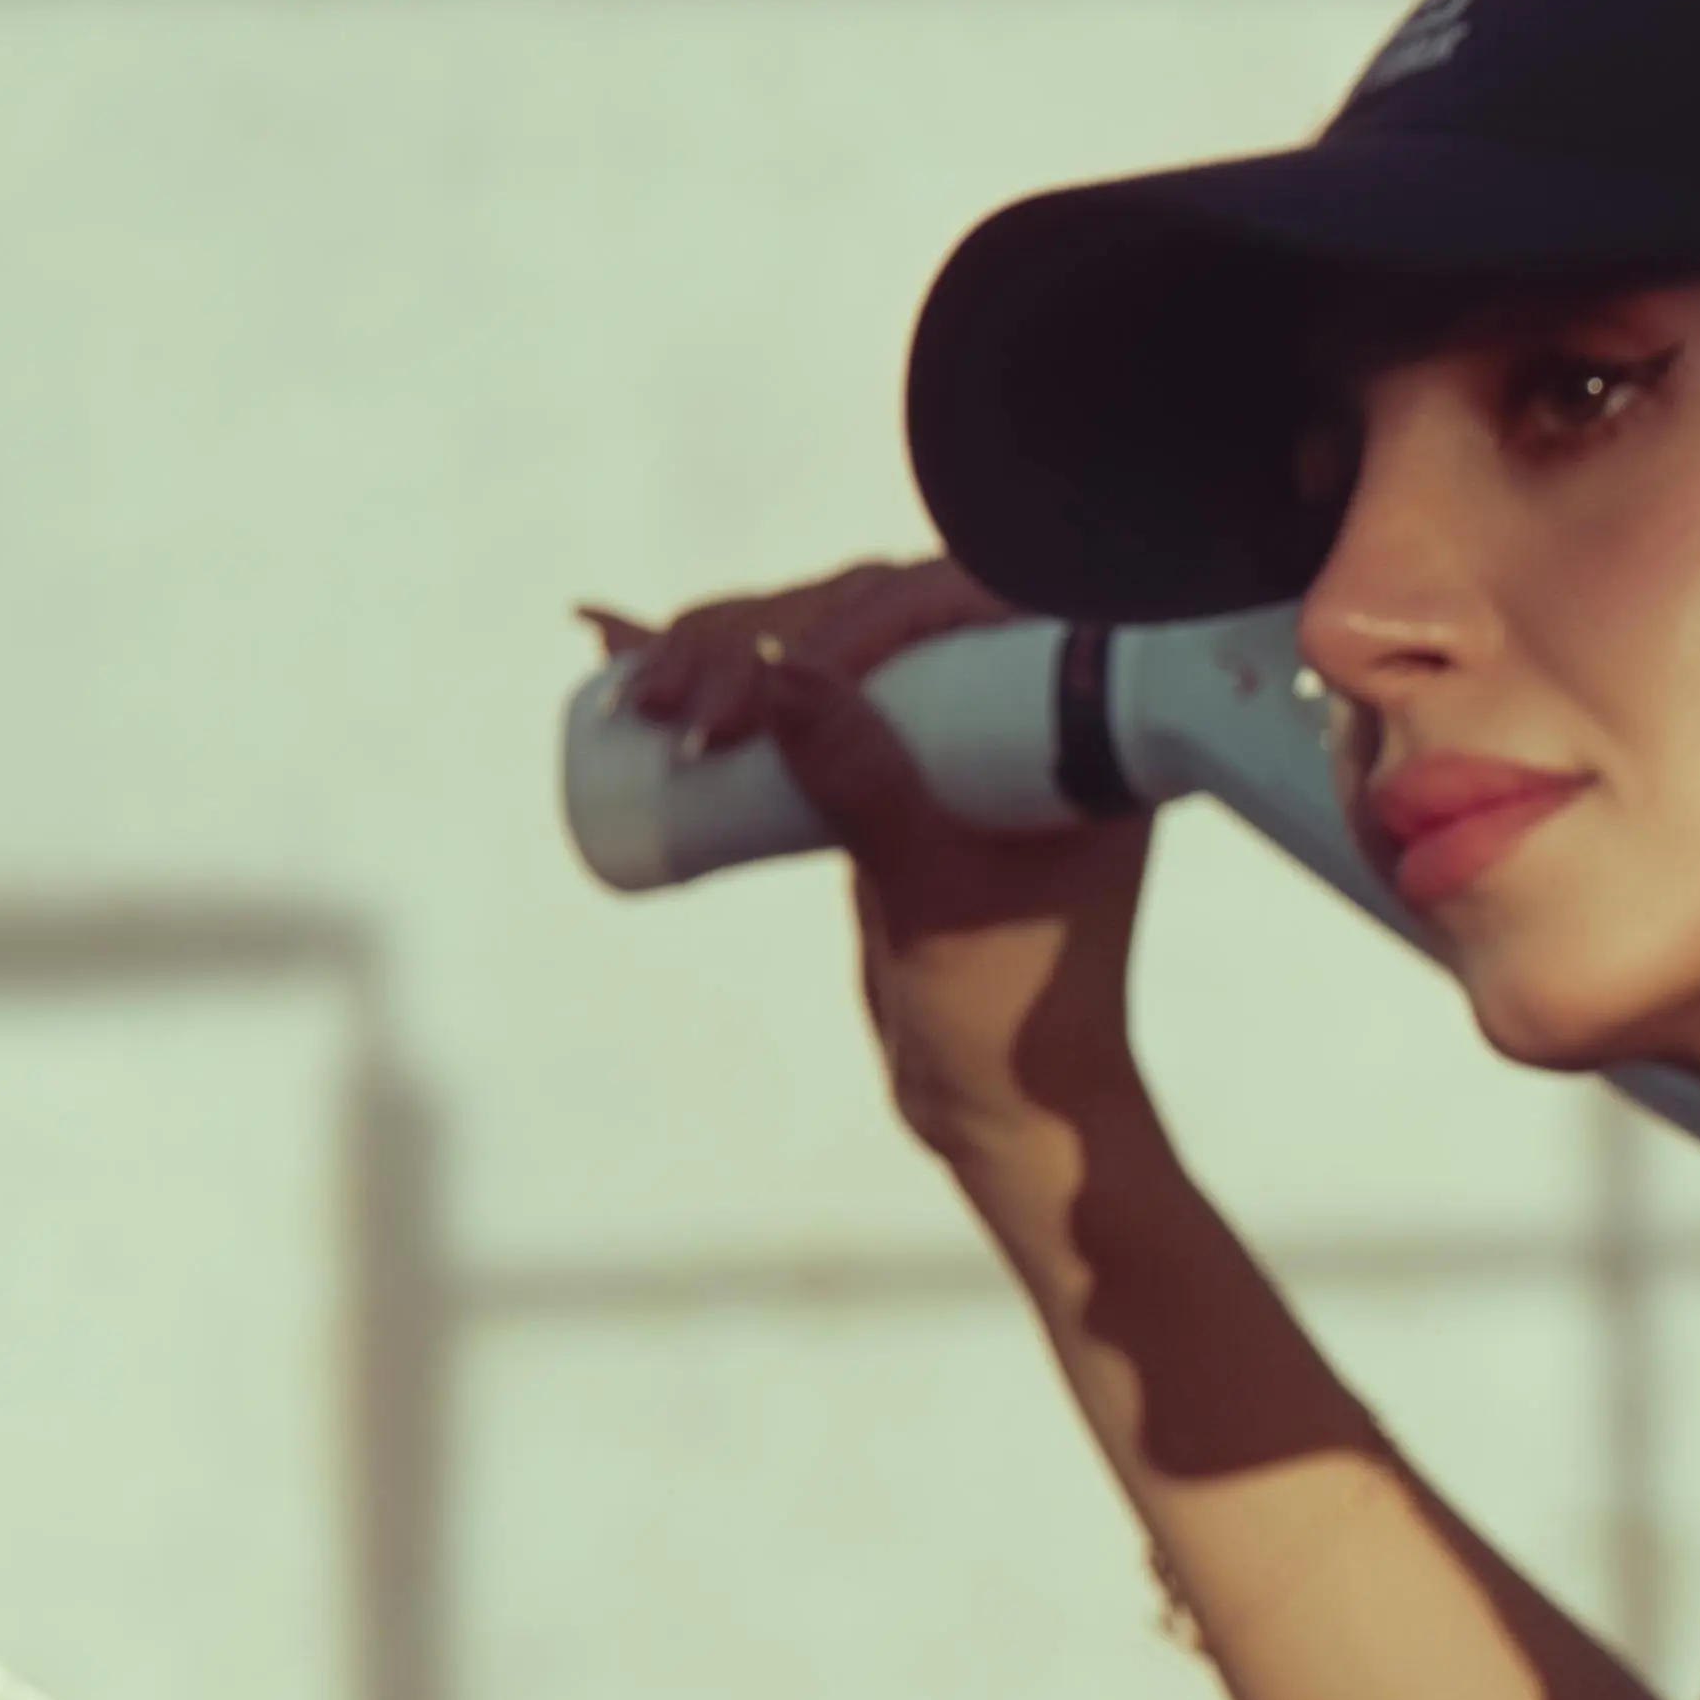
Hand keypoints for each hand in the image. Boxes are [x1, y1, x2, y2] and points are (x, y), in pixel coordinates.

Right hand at [584, 549, 1153, 1182]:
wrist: (1002, 1098)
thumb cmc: (1006, 1010)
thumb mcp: (934, 897)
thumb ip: (871, 789)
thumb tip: (784, 669)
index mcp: (1076, 712)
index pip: (963, 600)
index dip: (859, 613)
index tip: (782, 674)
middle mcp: (1016, 704)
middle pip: (873, 613)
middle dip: (756, 637)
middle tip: (677, 707)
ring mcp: (945, 731)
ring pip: (823, 648)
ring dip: (718, 651)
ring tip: (637, 693)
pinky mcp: (886, 768)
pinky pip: (801, 699)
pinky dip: (717, 675)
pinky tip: (624, 643)